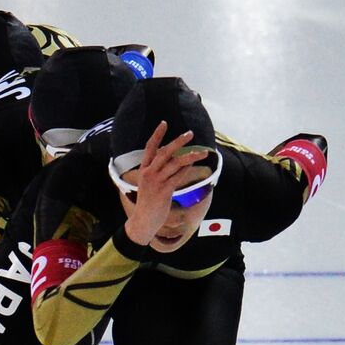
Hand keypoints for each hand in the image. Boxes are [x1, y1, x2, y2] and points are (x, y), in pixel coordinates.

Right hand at [122, 122, 208, 245]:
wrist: (143, 221)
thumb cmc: (148, 204)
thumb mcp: (149, 185)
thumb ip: (159, 173)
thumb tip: (178, 162)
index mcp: (143, 170)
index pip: (149, 148)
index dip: (157, 135)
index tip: (164, 123)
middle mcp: (149, 173)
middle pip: (165, 152)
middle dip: (178, 141)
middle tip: (190, 133)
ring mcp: (156, 182)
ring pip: (175, 163)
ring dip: (190, 156)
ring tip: (202, 153)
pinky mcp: (164, 191)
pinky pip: (178, 176)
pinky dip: (187, 170)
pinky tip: (194, 166)